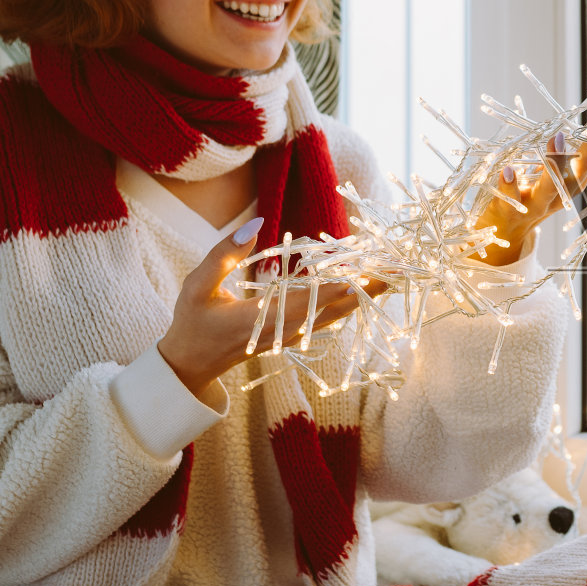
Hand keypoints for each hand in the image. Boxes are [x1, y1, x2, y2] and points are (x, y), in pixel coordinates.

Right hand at [157, 218, 374, 397]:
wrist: (190, 362)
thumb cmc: (191, 320)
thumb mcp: (197, 285)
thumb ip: (224, 254)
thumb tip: (257, 223)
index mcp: (261, 319)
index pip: (309, 301)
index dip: (339, 286)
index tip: (366, 271)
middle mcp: (284, 331)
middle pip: (334, 309)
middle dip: (365, 289)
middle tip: (396, 270)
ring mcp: (291, 336)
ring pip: (335, 315)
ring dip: (362, 296)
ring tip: (389, 275)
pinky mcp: (294, 336)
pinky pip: (327, 317)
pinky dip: (348, 301)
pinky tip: (364, 287)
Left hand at [473, 105, 586, 267]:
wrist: (506, 233)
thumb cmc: (534, 194)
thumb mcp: (559, 172)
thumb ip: (576, 152)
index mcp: (573, 183)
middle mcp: (561, 195)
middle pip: (581, 171)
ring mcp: (536, 204)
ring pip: (549, 188)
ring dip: (554, 164)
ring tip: (557, 138)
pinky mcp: (510, 211)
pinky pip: (511, 199)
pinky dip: (510, 185)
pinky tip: (509, 170)